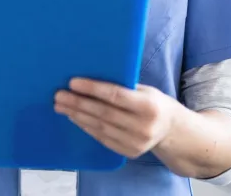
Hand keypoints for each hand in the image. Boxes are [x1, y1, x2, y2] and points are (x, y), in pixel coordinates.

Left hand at [54, 78, 179, 159]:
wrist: (171, 131)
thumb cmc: (154, 103)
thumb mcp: (146, 90)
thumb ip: (124, 86)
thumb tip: (92, 77)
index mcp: (148, 106)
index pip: (115, 96)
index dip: (92, 89)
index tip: (72, 82)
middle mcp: (142, 126)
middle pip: (103, 113)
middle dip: (78, 103)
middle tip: (59, 95)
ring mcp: (135, 142)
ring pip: (99, 127)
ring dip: (77, 115)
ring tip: (61, 106)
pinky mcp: (129, 152)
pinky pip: (102, 138)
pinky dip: (86, 127)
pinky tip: (74, 117)